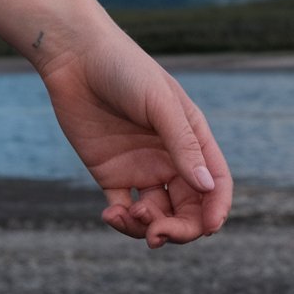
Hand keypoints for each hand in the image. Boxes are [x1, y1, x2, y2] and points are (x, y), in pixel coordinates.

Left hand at [39, 23, 232, 247]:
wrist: (76, 58)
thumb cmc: (125, 70)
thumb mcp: (159, 103)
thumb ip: (182, 145)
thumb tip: (207, 187)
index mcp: (191, 138)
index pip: (215, 183)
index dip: (216, 209)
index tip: (209, 228)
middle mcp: (170, 158)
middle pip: (188, 208)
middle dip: (180, 229)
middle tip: (160, 235)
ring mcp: (140, 168)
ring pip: (156, 216)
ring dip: (149, 228)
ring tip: (130, 218)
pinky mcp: (110, 174)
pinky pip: (123, 211)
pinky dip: (122, 223)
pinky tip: (112, 216)